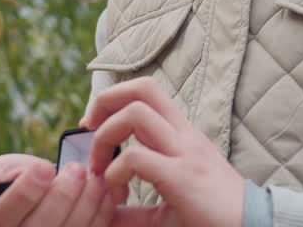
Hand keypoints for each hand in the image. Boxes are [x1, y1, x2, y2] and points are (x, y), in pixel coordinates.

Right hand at [0, 153, 115, 226]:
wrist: (32, 204)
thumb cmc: (10, 187)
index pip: (1, 218)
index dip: (25, 192)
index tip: (45, 167)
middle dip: (63, 195)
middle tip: (76, 168)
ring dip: (87, 202)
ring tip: (93, 177)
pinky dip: (101, 214)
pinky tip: (103, 192)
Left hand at [83, 76, 244, 226]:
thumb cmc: (213, 218)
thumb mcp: (170, 208)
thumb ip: (137, 210)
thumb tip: (104, 214)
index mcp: (182, 136)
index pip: (147, 92)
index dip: (114, 99)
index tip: (95, 129)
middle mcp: (184, 136)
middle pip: (142, 88)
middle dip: (105, 101)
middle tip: (89, 131)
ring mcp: (184, 153)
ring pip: (135, 114)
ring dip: (106, 137)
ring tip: (102, 169)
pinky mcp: (182, 177)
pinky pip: (136, 157)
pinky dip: (116, 172)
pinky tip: (118, 193)